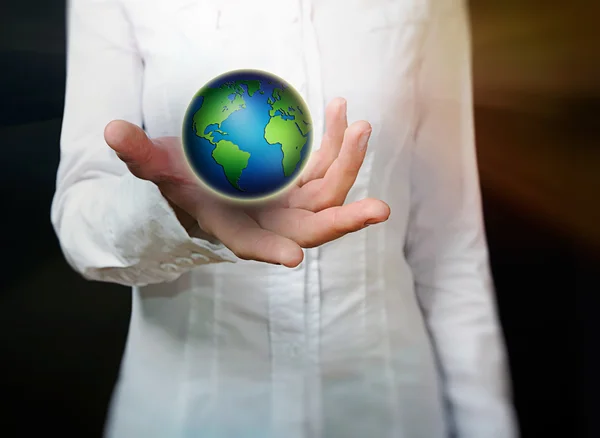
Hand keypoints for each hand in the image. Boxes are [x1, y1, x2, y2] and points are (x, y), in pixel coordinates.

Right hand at [104, 98, 389, 266]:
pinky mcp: (303, 184)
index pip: (251, 245)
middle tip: (377, 211)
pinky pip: (326, 167)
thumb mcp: (159, 169)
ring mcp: (291, 204)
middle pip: (311, 230)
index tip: (290, 259)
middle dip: (342, 221)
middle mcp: (270, 223)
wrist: (208, 181)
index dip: (268, 250)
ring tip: (357, 126)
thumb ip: (140, 155)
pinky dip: (337, 144)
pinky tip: (340, 113)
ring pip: (328, 193)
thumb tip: (113, 131)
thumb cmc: (182, 182)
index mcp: (234, 228)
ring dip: (347, 165)